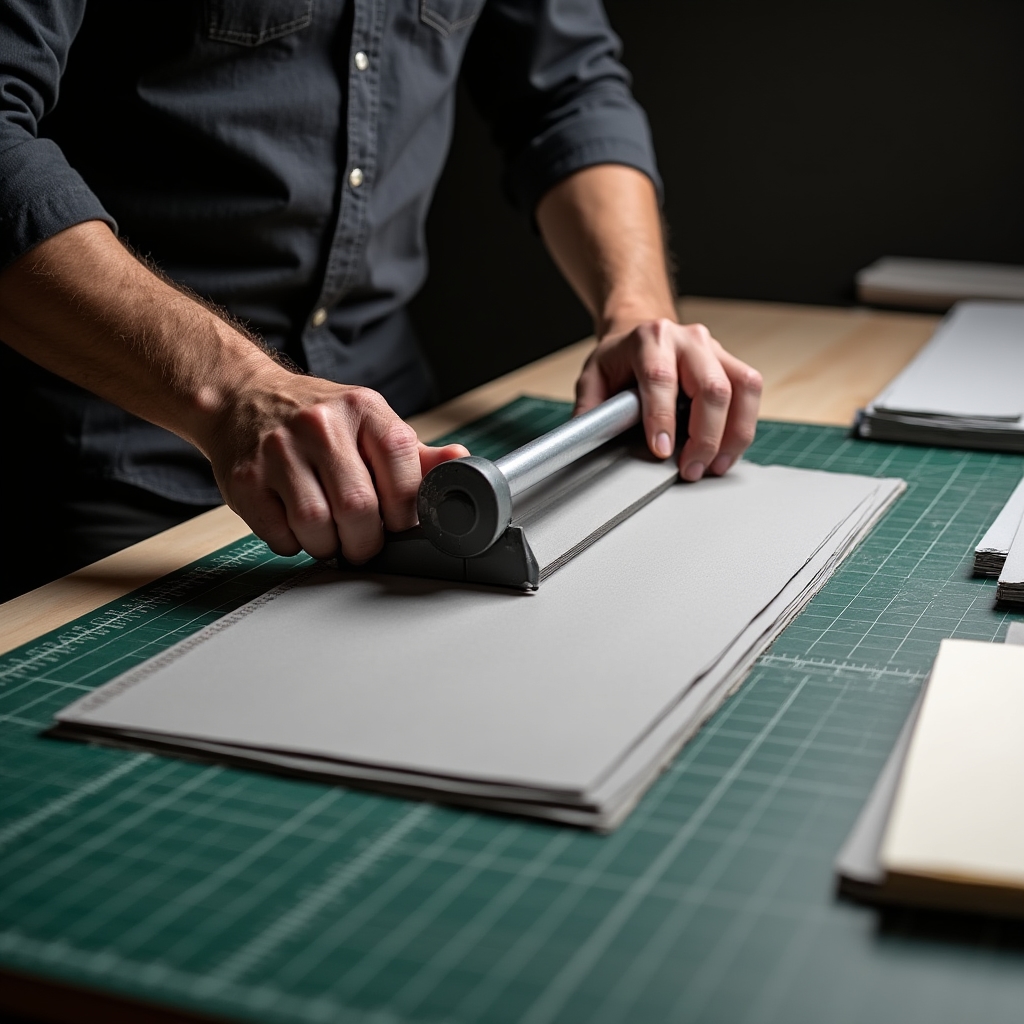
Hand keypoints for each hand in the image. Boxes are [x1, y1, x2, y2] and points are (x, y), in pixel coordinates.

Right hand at [201, 366, 467, 562]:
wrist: (244, 397)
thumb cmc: (318, 420)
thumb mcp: (371, 424)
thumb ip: (418, 454)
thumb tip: (464, 465)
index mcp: (364, 409)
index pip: (402, 471)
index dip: (405, 512)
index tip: (398, 524)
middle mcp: (320, 424)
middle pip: (358, 508)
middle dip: (366, 541)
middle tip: (363, 542)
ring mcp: (278, 449)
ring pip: (316, 527)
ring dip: (328, 546)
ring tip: (329, 534)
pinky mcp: (245, 478)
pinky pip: (279, 535)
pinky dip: (293, 543)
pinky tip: (295, 525)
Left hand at [575, 318, 761, 480]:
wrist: (644, 330)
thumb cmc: (621, 357)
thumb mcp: (594, 376)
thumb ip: (590, 408)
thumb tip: (586, 440)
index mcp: (650, 338)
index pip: (661, 378)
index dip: (663, 417)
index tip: (662, 451)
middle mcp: (689, 339)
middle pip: (711, 387)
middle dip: (705, 436)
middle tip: (690, 469)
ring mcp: (716, 349)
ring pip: (742, 389)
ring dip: (733, 434)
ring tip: (715, 465)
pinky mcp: (732, 364)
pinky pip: (751, 394)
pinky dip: (743, 427)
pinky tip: (727, 451)